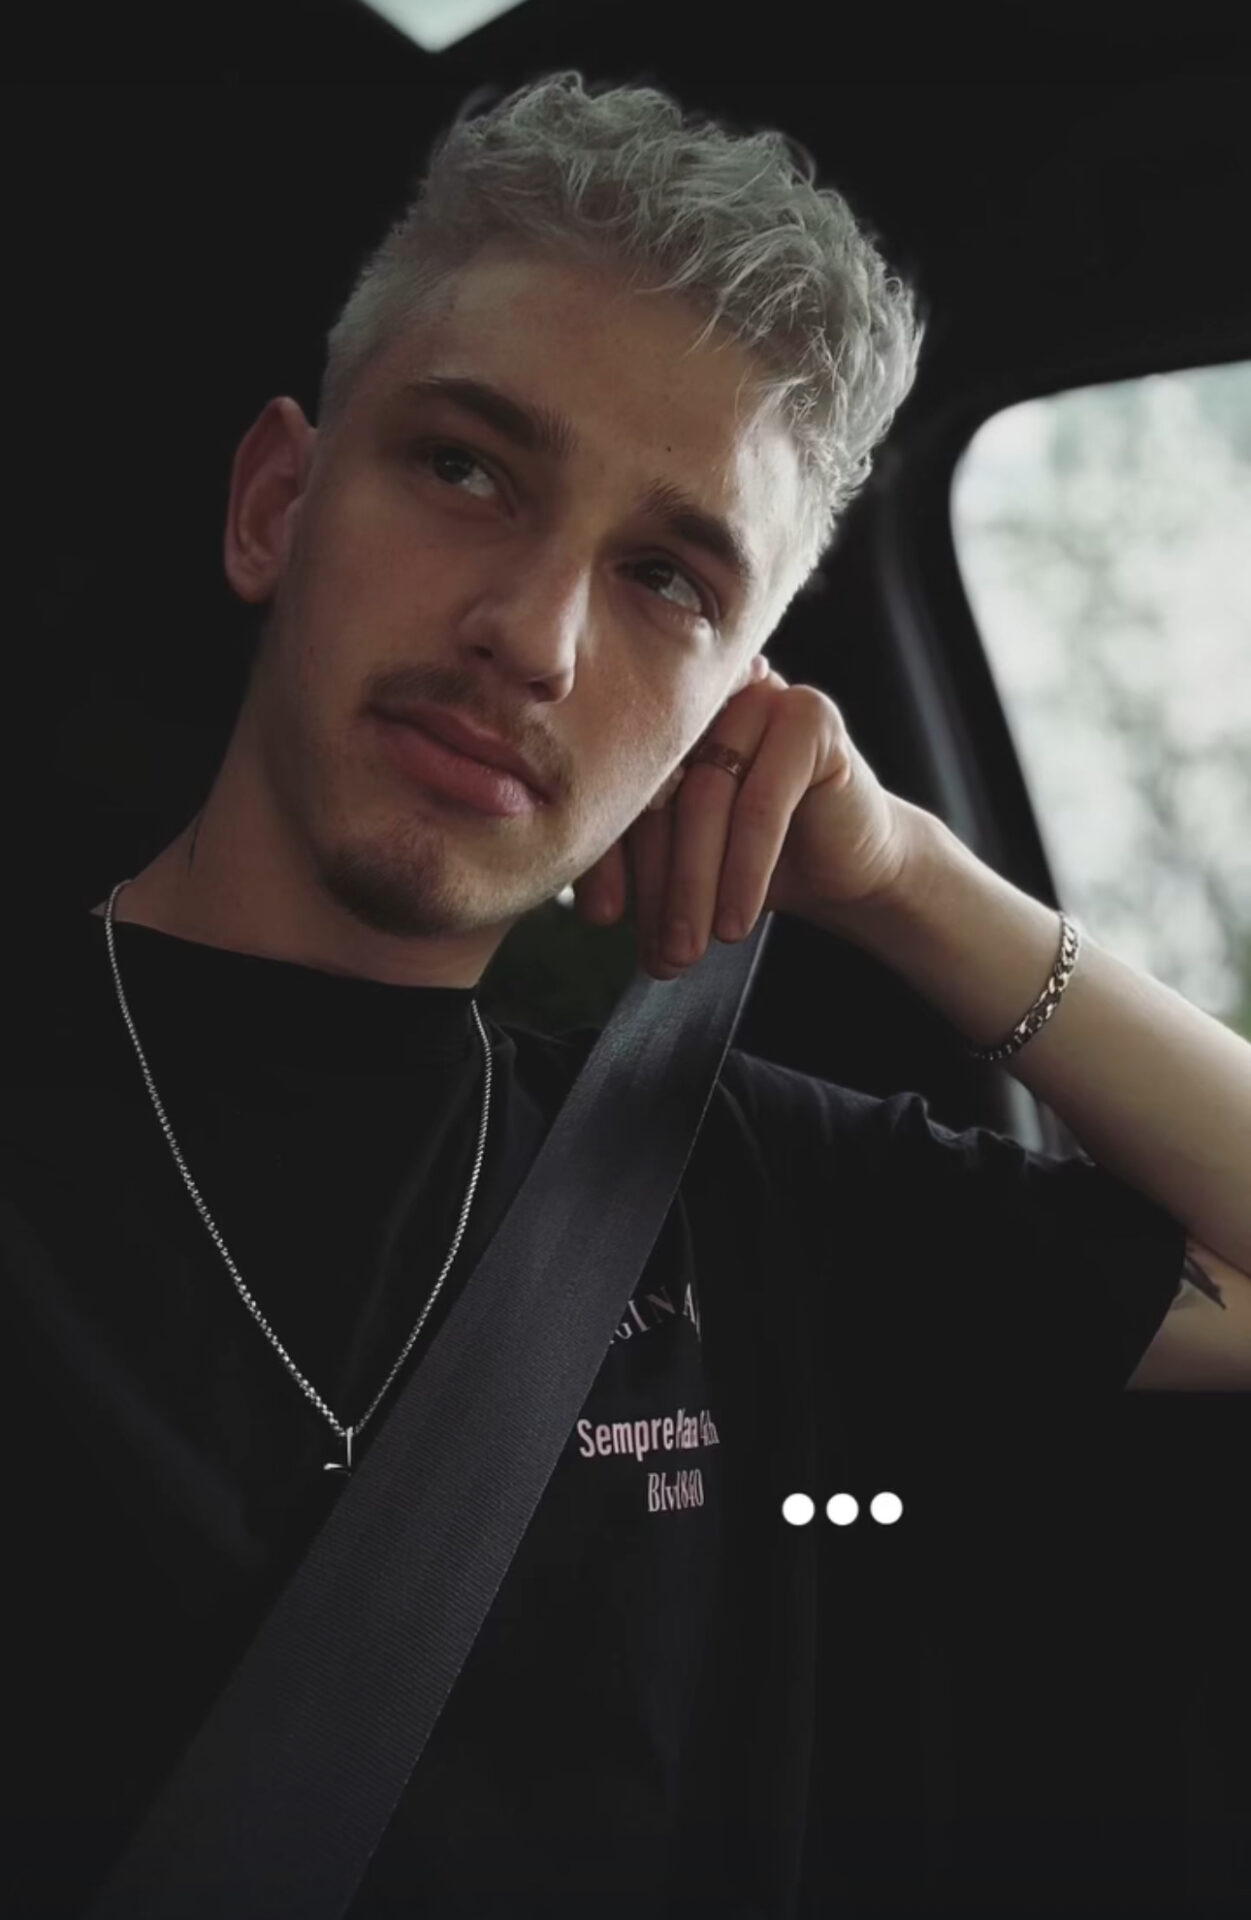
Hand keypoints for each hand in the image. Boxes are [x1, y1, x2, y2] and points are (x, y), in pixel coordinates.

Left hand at [571, 656, 917, 976]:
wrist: (849, 867)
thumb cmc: (756, 864)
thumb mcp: (684, 865)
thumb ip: (638, 868)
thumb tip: (593, 913)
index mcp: (659, 719)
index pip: (616, 786)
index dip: (605, 856)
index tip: (602, 920)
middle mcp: (703, 697)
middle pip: (657, 793)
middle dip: (656, 884)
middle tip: (661, 953)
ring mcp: (757, 697)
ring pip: (705, 799)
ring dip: (695, 887)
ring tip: (690, 950)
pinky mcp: (809, 717)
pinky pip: (761, 803)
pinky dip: (745, 870)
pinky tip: (736, 923)